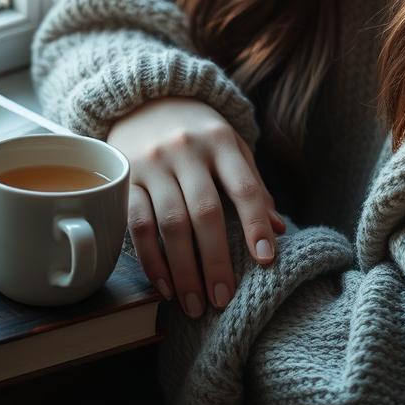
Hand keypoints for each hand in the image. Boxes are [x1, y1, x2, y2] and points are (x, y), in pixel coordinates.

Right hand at [106, 97, 286, 316]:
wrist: (146, 100)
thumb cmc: (199, 133)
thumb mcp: (231, 147)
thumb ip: (253, 186)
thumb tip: (279, 229)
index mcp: (220, 141)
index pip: (243, 187)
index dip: (255, 224)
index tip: (266, 260)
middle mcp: (186, 150)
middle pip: (205, 212)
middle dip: (216, 260)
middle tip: (224, 298)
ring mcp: (152, 164)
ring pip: (170, 224)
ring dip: (184, 270)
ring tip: (196, 305)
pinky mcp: (125, 180)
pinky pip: (137, 225)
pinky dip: (152, 260)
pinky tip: (166, 287)